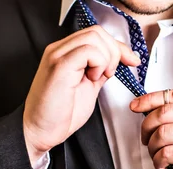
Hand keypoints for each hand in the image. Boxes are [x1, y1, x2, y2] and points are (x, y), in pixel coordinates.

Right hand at [23, 26, 139, 164]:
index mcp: (65, 53)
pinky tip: (92, 78)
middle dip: (114, 51)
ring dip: (106, 58)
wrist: (40, 131)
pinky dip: (98, 63)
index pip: (96, 34)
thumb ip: (100, 71)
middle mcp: (59, 50)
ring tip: (98, 78)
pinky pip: (88, 51)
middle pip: (97, 32)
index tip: (132, 61)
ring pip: (94, 37)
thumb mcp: (88, 88)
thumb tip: (117, 61)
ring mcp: (57, 55)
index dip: (118, 46)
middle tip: (111, 73)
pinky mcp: (59, 66)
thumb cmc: (59, 114)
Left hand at [130, 90, 172, 168]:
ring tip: (157, 156)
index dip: (149, 99)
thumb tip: (164, 115)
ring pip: (162, 133)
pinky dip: (159, 161)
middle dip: (146, 127)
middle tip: (146, 139)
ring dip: (153, 147)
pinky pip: (167, 153)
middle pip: (163, 113)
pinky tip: (163, 166)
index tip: (136, 106)